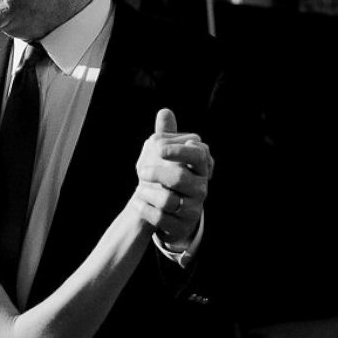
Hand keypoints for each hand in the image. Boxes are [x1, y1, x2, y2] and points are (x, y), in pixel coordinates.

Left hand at [132, 109, 211, 241]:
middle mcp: (201, 188)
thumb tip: (165, 111)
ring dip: (148, 192)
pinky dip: (145, 208)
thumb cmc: (170, 178)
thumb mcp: (169, 157)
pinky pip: (160, 218)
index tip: (159, 148)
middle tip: (140, 170)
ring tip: (138, 188)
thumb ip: (167, 135)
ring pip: (168, 200)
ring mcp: (192, 209)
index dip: (179, 150)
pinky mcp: (180, 226)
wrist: (172, 212)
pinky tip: (137, 202)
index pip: (197, 154)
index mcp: (200, 168)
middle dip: (157, 172)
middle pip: (180, 177)